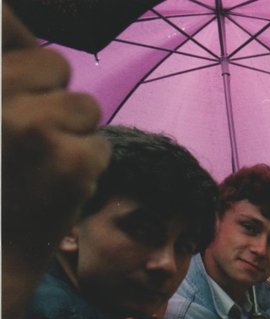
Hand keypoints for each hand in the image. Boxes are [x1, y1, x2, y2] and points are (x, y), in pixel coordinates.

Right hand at [2, 4, 109, 318]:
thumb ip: (7, 77)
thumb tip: (10, 19)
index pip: (2, 21)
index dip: (18, 45)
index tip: (22, 79)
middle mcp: (0, 96)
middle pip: (55, 64)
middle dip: (51, 97)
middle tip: (27, 138)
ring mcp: (35, 126)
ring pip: (85, 106)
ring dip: (71, 134)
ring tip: (38, 165)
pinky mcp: (73, 159)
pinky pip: (98, 143)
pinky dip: (85, 165)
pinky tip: (54, 187)